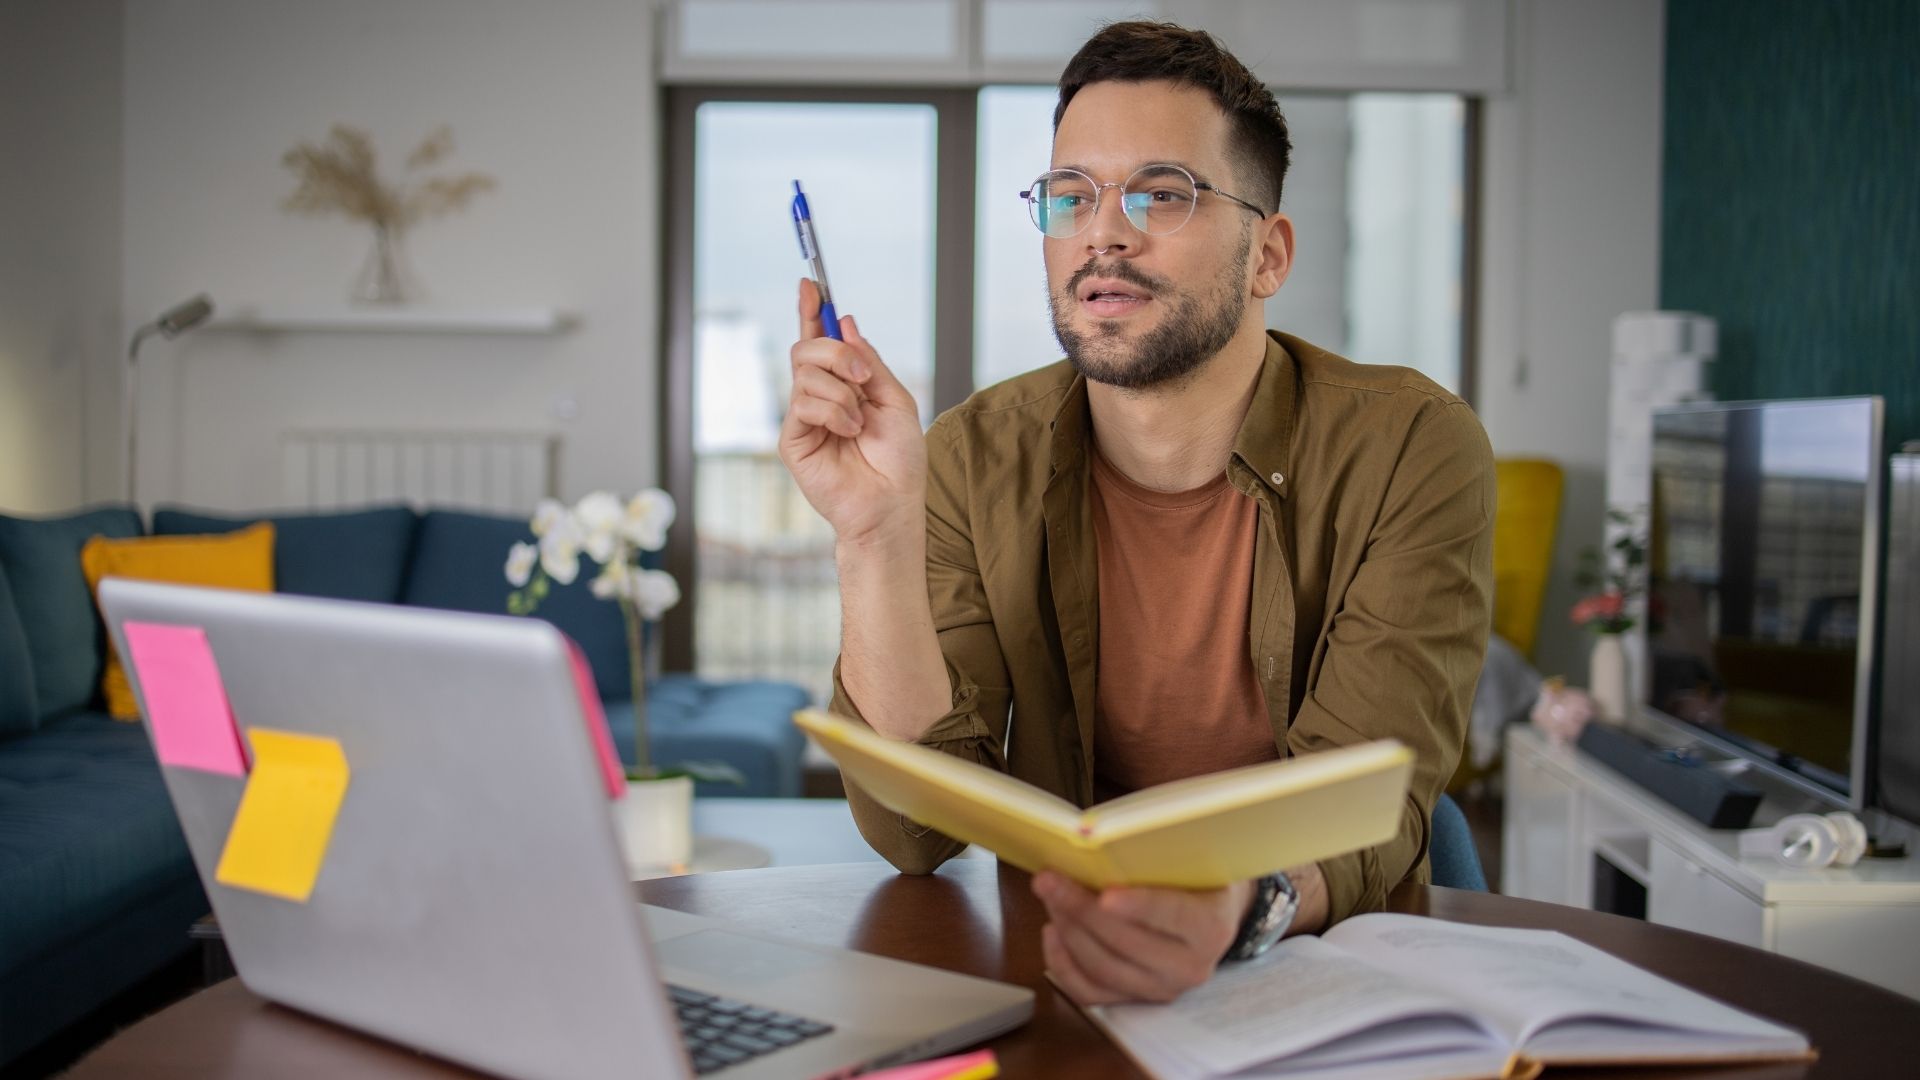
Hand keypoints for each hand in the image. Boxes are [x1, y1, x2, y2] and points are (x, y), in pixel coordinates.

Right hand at [779, 278, 927, 545]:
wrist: (891, 505)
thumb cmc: (898, 460)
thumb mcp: (895, 399)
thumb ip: (869, 362)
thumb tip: (847, 323)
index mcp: (844, 384)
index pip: (820, 340)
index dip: (813, 310)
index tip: (810, 283)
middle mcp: (819, 397)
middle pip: (806, 348)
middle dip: (835, 352)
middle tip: (863, 377)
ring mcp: (803, 417)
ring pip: (805, 373)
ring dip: (842, 392)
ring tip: (859, 423)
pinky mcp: (792, 439)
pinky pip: (803, 403)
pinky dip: (833, 412)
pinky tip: (848, 433)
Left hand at [1032, 870, 1253, 1004]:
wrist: (1210, 914)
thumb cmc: (1195, 877)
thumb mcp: (1190, 858)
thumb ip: (1157, 853)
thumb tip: (1102, 839)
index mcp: (1210, 927)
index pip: (1174, 916)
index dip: (1138, 906)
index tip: (1105, 895)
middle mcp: (1188, 967)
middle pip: (1127, 944)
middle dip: (1081, 910)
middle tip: (1049, 880)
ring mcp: (1159, 989)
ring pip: (1102, 968)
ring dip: (1068, 929)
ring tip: (1049, 896)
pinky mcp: (1133, 1000)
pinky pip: (1088, 991)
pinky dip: (1062, 963)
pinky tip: (1051, 930)